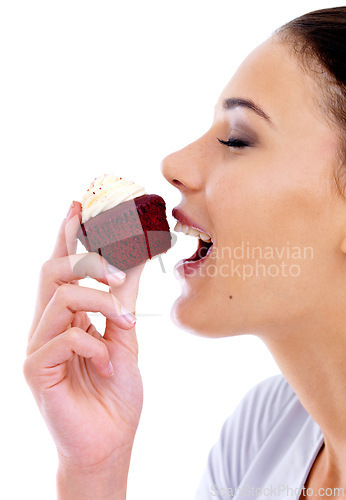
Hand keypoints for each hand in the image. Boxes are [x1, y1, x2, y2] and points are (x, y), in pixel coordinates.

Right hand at [24, 201, 144, 497]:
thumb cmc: (114, 391)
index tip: (77, 203)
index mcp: (66, 316)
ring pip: (61, 299)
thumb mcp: (124, 337)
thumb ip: (123, 300)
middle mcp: (46, 325)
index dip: (65, 234)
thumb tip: (135, 260)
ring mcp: (37, 346)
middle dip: (85, 261)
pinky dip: (93, 344)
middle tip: (116, 272)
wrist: (110, 441)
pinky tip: (106, 363)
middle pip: (50, 272)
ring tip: (124, 323)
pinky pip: (64, 338)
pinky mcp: (36, 369)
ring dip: (100, 304)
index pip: (60, 267)